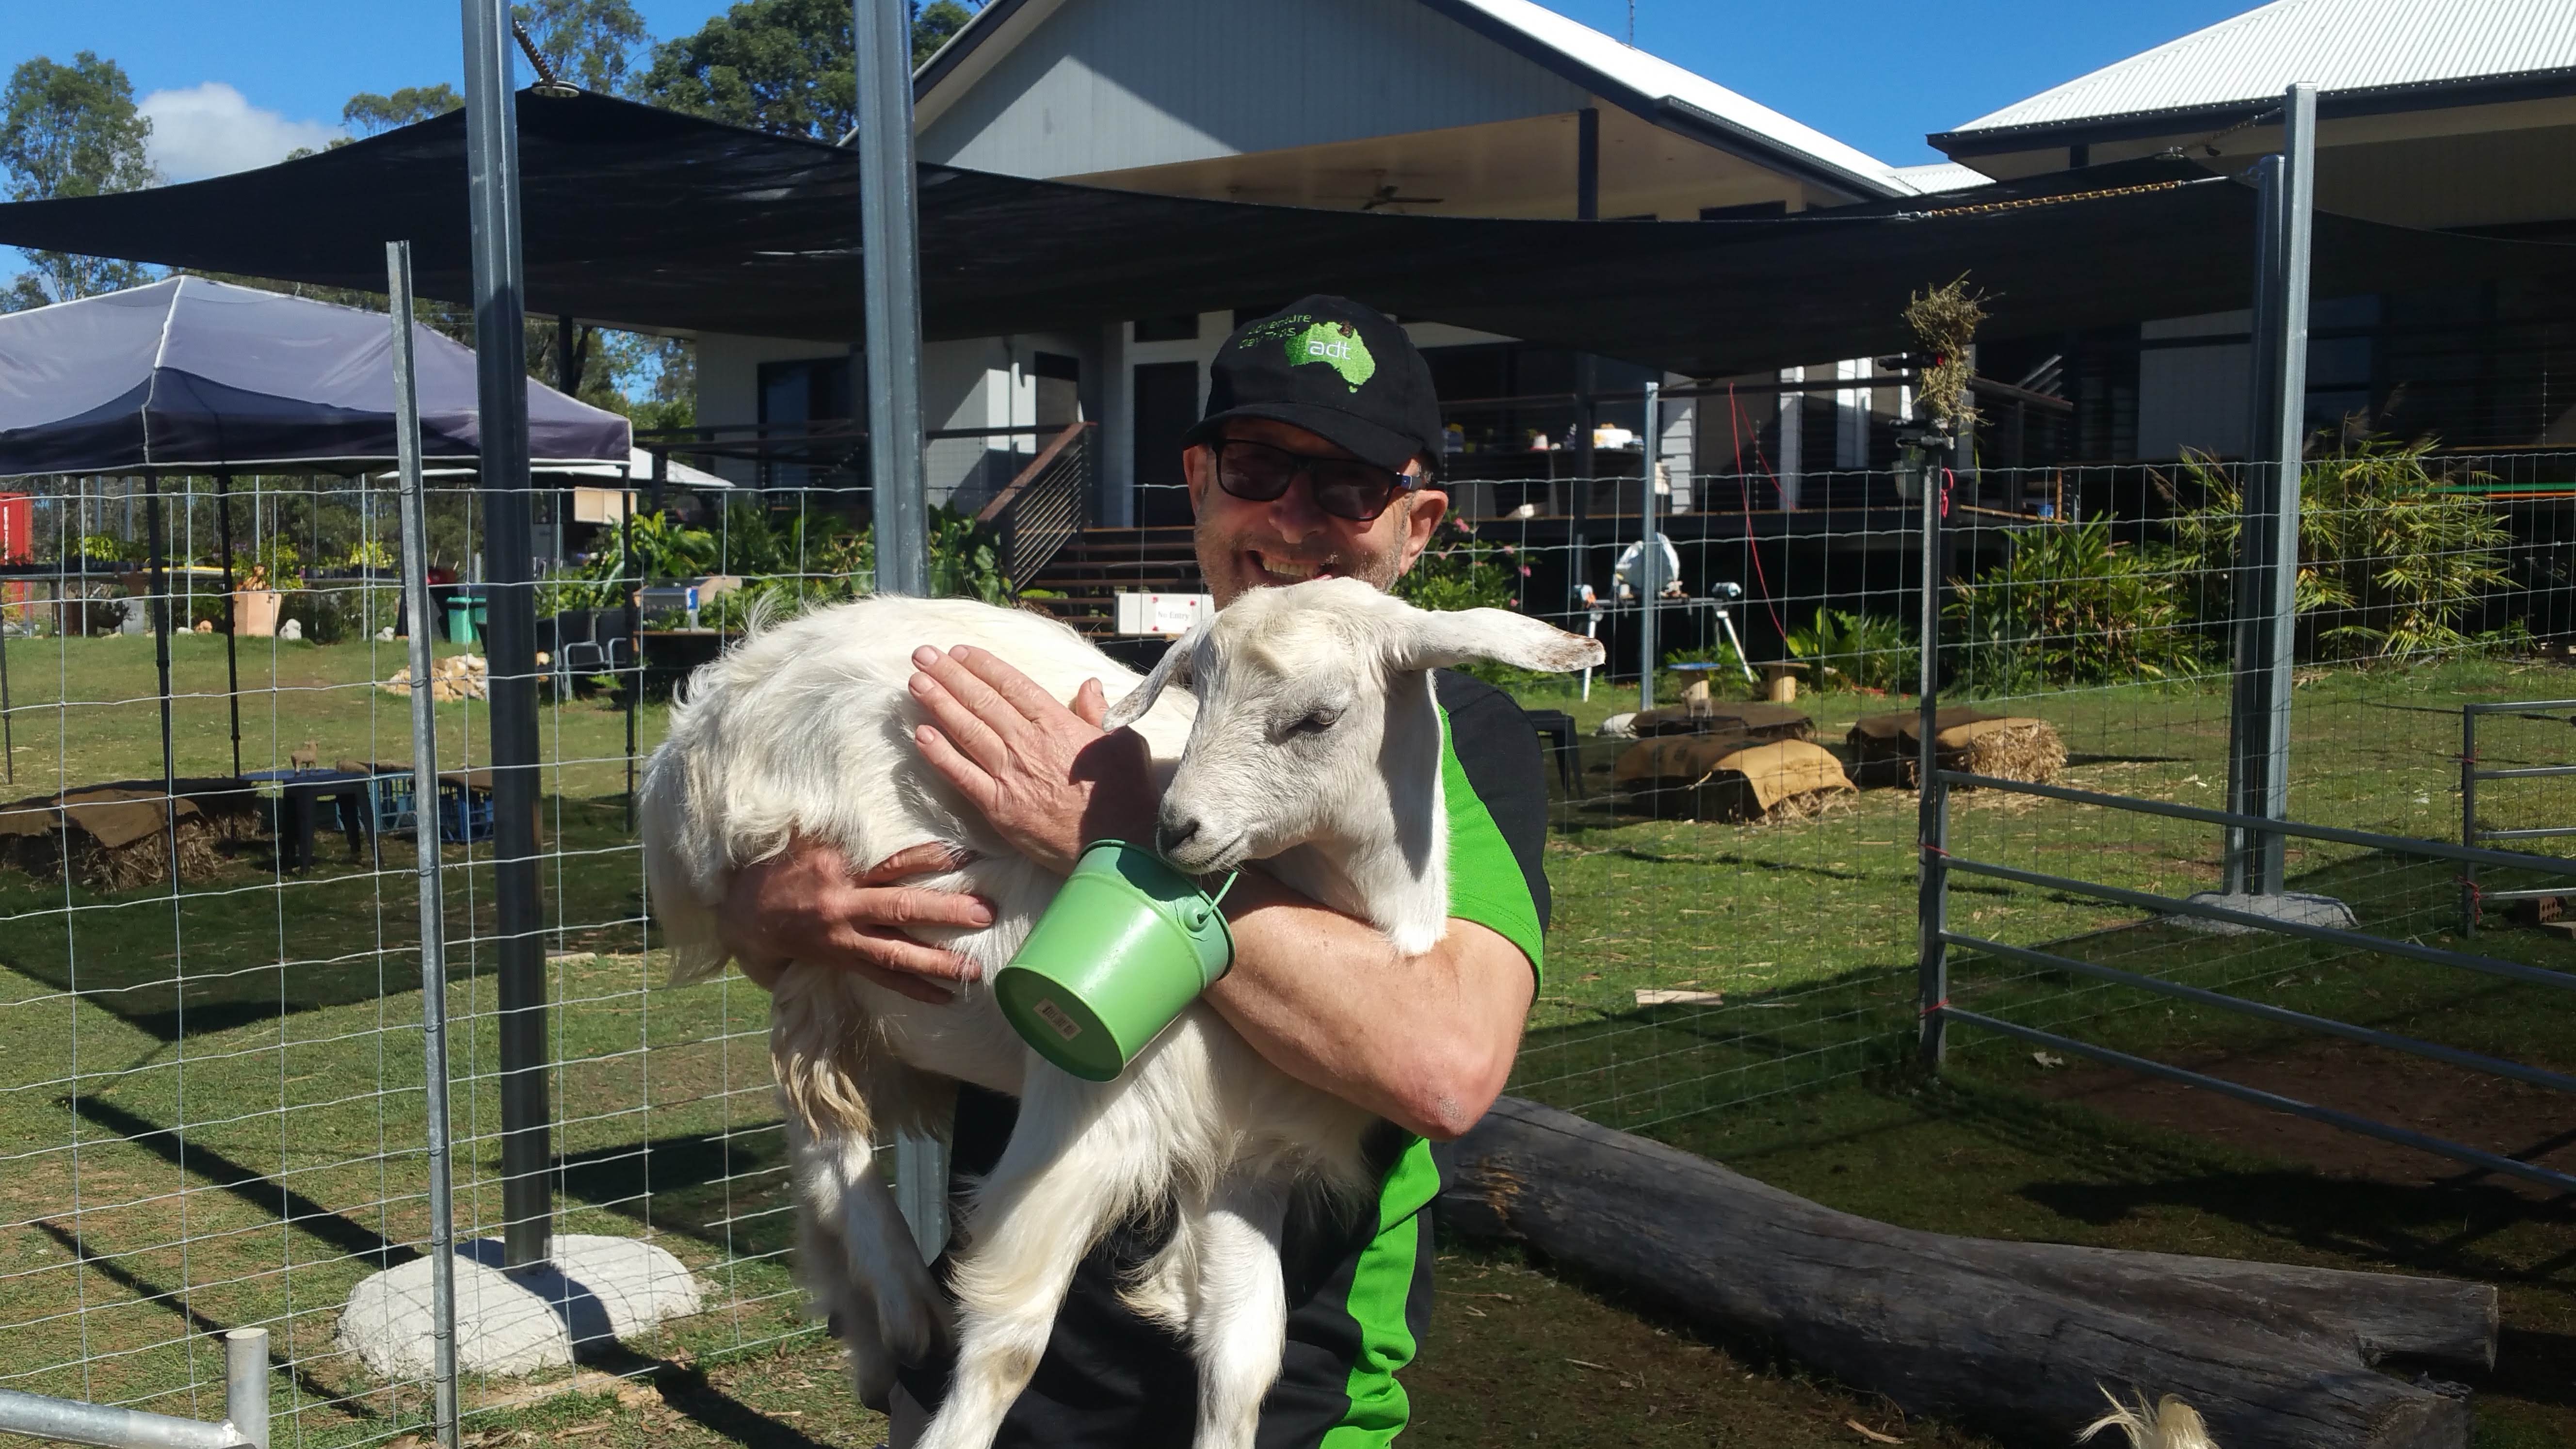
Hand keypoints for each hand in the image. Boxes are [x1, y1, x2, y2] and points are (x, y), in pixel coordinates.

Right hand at [718, 837, 993, 1003]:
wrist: (745, 914)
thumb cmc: (780, 869)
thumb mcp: (806, 839)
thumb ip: (845, 827)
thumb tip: (874, 800)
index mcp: (839, 870)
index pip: (892, 863)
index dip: (929, 859)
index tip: (965, 856)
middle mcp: (844, 906)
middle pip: (901, 910)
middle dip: (945, 913)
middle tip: (985, 914)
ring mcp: (844, 939)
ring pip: (896, 954)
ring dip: (938, 964)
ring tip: (975, 971)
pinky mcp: (844, 962)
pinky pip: (883, 979)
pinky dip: (915, 989)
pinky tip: (946, 998)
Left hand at [907, 645, 1157, 873]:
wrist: (1119, 843)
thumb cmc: (1125, 793)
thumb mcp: (1122, 741)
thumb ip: (1098, 712)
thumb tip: (1088, 686)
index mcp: (1057, 722)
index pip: (1011, 685)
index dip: (982, 666)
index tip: (959, 652)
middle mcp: (1027, 742)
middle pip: (982, 701)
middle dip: (949, 675)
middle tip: (923, 656)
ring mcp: (1010, 774)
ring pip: (966, 731)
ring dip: (938, 704)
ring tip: (915, 683)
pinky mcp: (999, 807)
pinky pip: (962, 776)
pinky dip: (940, 755)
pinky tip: (920, 736)